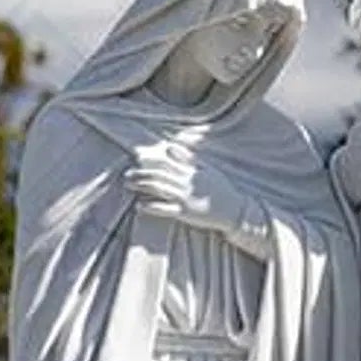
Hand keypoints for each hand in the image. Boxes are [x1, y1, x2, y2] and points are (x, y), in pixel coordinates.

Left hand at [125, 140, 259, 242]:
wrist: (234, 210)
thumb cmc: (221, 190)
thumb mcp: (207, 169)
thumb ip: (188, 158)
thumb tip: (171, 147)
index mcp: (191, 170)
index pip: (166, 162)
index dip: (150, 160)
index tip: (136, 159)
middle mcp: (186, 182)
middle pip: (158, 174)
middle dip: (140, 173)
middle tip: (126, 174)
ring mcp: (185, 197)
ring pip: (158, 188)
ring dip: (141, 186)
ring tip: (128, 185)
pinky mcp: (186, 213)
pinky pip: (164, 209)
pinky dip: (151, 207)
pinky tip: (139, 206)